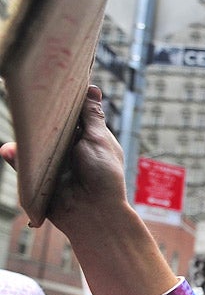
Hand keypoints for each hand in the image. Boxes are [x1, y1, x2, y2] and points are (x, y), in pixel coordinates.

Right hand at [0, 86, 128, 234]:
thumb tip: (92, 88)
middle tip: (27, 100)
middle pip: (50, 126)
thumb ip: (91, 116)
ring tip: (19, 124)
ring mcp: (53, 162)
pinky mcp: (39, 176)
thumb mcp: (98, 140)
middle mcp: (70, 148)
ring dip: (27, 137)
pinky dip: (16, 157)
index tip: (48, 83)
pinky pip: (23, 163)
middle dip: (40, 116)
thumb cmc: (104, 176)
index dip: (61, 101)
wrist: (94, 212)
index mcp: (88, 137)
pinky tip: (10, 150)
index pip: (71, 114)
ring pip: (34, 143)